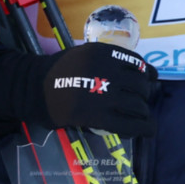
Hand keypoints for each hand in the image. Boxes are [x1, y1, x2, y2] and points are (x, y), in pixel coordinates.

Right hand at [0, 43, 158, 136]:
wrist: (33, 88)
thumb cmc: (57, 71)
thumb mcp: (83, 55)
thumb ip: (107, 61)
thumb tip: (136, 72)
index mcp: (102, 53)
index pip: (136, 63)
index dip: (148, 73)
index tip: (151, 80)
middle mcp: (106, 71)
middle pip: (140, 86)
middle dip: (145, 95)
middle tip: (142, 102)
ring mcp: (102, 95)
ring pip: (137, 106)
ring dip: (144, 113)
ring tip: (144, 118)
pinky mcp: (97, 116)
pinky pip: (128, 124)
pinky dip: (142, 128)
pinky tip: (147, 130)